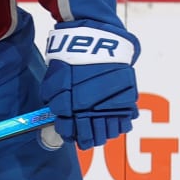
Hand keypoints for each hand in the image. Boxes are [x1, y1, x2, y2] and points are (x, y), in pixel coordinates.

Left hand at [40, 23, 140, 149]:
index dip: (69, 135)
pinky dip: (119, 125)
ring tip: (100, 128)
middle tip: (86, 136)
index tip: (70, 133)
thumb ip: (53, 96)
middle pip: (91, 138)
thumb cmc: (73, 57)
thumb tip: (55, 112)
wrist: (98, 40)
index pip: (69, 132)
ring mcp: (110, 107)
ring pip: (108, 134)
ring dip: (103, 133)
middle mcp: (91, 110)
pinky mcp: (127, 102)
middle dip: (87, 139)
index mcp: (71, 107)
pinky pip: (124, 124)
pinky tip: (113, 120)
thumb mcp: (55, 76)